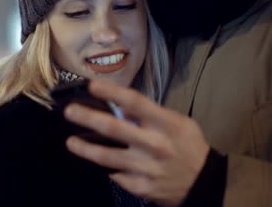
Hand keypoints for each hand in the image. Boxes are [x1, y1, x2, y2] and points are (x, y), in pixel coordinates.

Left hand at [64, 80, 209, 206]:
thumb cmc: (187, 146)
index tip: (91, 85)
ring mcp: (145, 168)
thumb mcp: (178, 123)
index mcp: (166, 124)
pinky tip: (94, 162)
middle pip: (113, 129)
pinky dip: (105, 168)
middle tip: (69, 111)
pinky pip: (115, 175)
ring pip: (107, 156)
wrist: (202, 184)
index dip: (111, 92)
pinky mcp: (139, 187)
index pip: (135, 103)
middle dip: (87, 118)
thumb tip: (120, 107)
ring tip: (70, 142)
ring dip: (85, 148)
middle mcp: (154, 145)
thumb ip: (151, 114)